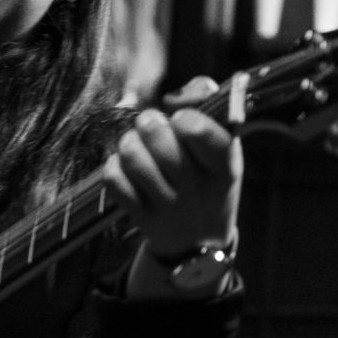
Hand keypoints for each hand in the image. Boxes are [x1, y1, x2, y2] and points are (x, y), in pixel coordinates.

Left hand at [104, 75, 242, 259]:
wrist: (200, 240)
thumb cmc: (207, 177)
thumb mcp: (221, 143)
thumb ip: (206, 101)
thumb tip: (173, 97)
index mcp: (224, 164)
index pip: (199, 131)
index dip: (183, 117)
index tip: (181, 120)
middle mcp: (197, 188)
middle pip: (158, 139)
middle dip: (149, 123)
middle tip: (151, 126)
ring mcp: (169, 206)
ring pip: (132, 157)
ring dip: (129, 143)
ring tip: (136, 145)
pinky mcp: (142, 217)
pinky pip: (114, 180)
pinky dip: (115, 167)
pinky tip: (127, 170)